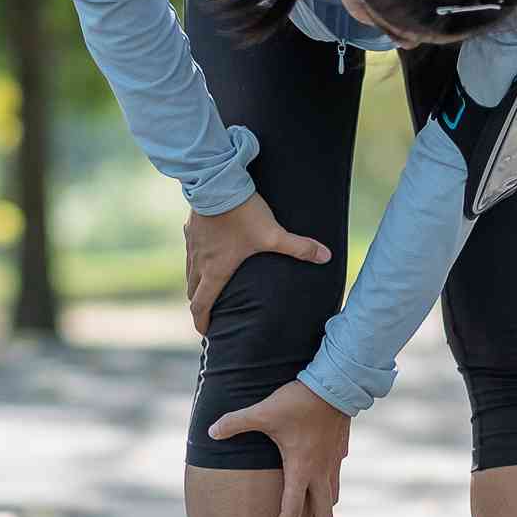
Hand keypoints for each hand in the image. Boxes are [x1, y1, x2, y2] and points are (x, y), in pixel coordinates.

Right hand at [184, 193, 330, 336]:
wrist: (217, 182)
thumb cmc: (243, 213)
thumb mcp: (274, 234)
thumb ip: (299, 247)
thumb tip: (327, 257)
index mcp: (216, 271)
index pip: (201, 306)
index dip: (202, 322)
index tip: (206, 333)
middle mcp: (199, 262)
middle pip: (192, 292)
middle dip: (199, 305)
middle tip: (209, 313)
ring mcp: (192, 245)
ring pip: (189, 272)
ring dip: (196, 283)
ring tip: (208, 287)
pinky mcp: (191, 227)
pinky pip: (190, 250)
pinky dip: (196, 258)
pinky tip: (207, 251)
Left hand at [208, 380, 351, 516]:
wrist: (337, 383)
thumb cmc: (299, 400)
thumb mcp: (263, 412)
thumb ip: (236, 422)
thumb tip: (210, 432)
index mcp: (301, 470)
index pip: (290, 513)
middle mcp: (320, 472)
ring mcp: (333, 463)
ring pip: (331, 500)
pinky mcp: (339, 451)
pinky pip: (335, 480)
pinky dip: (328, 493)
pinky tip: (322, 489)